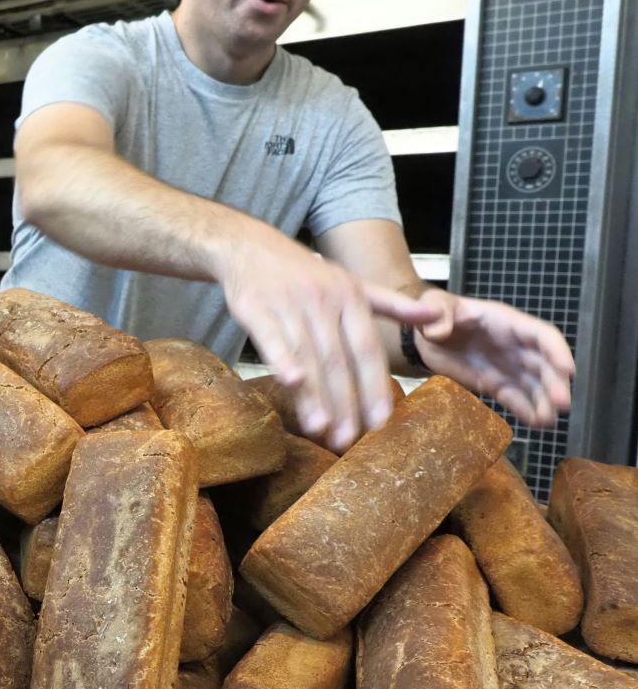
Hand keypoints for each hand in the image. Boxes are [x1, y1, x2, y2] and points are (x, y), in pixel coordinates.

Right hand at [218, 231, 438, 450]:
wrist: (251, 248)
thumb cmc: (304, 273)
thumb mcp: (352, 283)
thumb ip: (394, 306)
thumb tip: (436, 318)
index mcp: (350, 298)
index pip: (367, 350)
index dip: (374, 387)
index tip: (380, 423)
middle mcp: (324, 301)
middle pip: (338, 361)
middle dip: (344, 403)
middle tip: (349, 440)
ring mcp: (290, 305)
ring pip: (308, 357)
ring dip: (314, 395)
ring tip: (321, 430)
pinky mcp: (257, 308)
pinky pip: (272, 339)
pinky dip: (282, 360)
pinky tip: (290, 383)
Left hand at [406, 289, 573, 426]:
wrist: (425, 335)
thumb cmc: (435, 313)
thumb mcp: (433, 305)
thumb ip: (435, 312)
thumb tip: (437, 331)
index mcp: (506, 323)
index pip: (541, 335)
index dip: (557, 351)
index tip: (568, 371)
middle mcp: (515, 346)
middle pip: (544, 364)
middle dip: (555, 383)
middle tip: (561, 405)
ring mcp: (507, 367)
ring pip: (534, 385)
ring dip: (544, 402)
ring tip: (548, 421)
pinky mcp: (495, 385)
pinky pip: (515, 398)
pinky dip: (527, 410)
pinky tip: (536, 424)